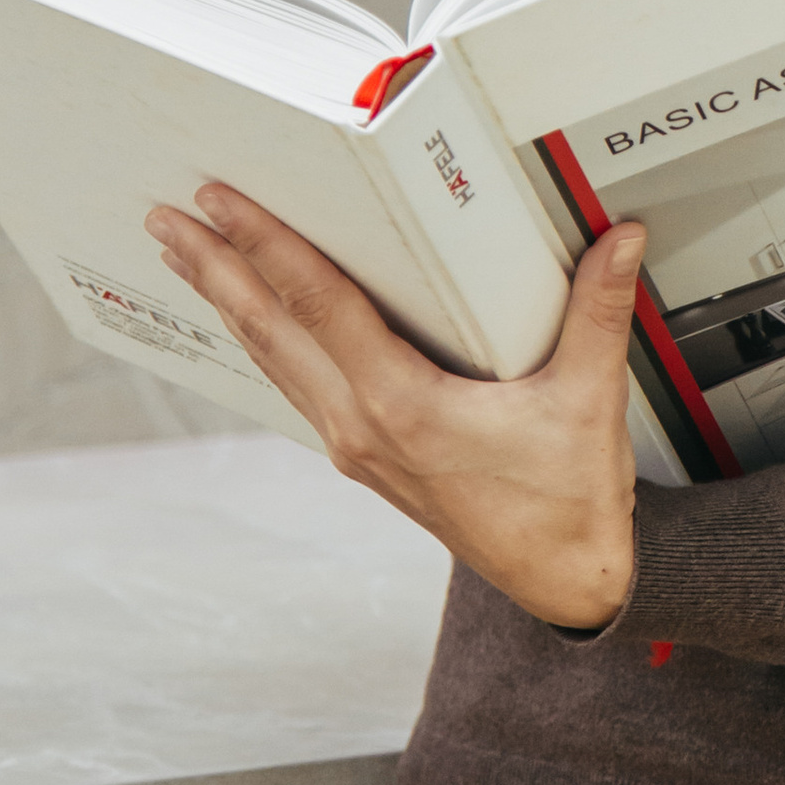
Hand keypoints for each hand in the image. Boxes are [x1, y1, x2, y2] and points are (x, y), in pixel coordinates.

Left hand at [146, 184, 644, 630]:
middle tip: (166, 216)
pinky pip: (297, 385)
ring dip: (227, 301)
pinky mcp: (365, 456)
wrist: (563, 581)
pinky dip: (264, 342)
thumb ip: (599, 310)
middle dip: (215, 268)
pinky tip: (251, 323)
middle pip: (271, 330)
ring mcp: (357, 445)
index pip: (319, 305)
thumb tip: (619, 237)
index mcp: (404, 406)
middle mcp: (363, 426)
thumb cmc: (569, 502)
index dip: (265, 246)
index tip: (221, 203)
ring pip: (275, 359)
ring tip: (186, 255)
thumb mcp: (588, 400)